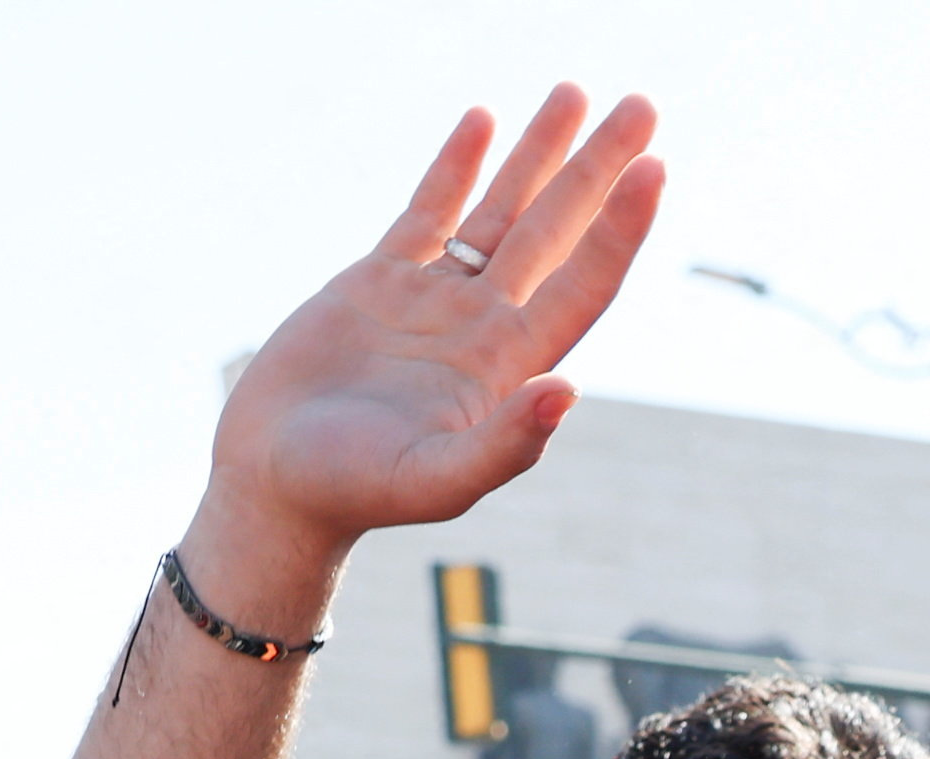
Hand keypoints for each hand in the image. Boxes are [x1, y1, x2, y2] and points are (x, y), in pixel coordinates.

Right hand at [196, 93, 665, 577]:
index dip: (621, 228)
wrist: (275, 486)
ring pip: (500, 210)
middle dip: (597, 168)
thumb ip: (503, 446)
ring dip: (539, 153)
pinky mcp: (381, 282)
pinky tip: (484, 120)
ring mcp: (436, 300)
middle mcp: (484, 326)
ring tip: (573, 92)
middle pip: (557, 231)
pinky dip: (455, 166)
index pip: (584, 283)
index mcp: (509, 367)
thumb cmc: (353, 495)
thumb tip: (567, 389)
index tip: (654, 167)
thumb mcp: (434, 482)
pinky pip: (429, 211)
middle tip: (642, 105)